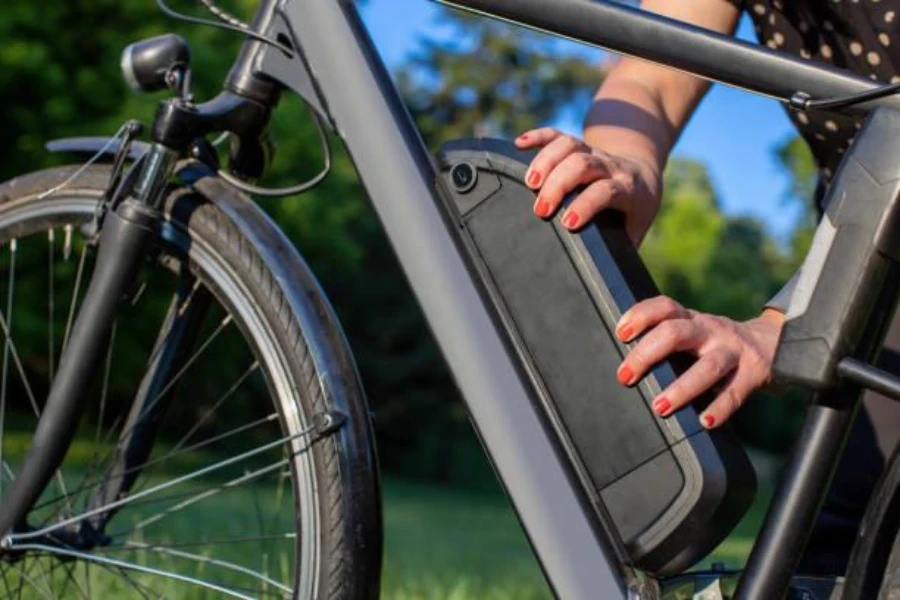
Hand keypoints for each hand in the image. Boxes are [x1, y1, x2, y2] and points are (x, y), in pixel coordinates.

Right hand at [515, 127, 661, 243]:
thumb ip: (619, 249)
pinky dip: (538, 136)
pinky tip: (518, 144)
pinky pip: (558, 135)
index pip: (606, 191)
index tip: (566, 223)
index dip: (586, 204)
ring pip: (570, 145)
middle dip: (559, 184)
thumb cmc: (634, 212)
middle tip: (540, 209)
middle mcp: (611, 167)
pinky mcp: (579, 145)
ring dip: (546, 160)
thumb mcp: (634, 230)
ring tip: (528, 182)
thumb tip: (601, 278)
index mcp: (628, 190)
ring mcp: (594, 152)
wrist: (643, 176)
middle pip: (583, 164)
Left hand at [614, 296, 784, 427]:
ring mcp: (732, 351)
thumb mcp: (693, 332)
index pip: (665, 307)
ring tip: (660, 407)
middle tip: (625, 377)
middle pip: (676, 333)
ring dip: (681, 388)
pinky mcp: (752, 374)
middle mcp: (710, 330)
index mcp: (691, 319)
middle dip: (647, 354)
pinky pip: (734, 393)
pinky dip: (719, 408)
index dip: (640, 315)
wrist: (775, 343)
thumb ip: (666, 341)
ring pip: (707, 367)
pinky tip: (705, 422)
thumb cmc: (715, 343)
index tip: (621, 334)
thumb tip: (625, 367)